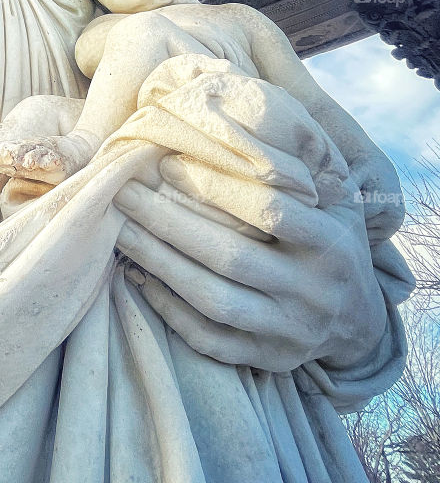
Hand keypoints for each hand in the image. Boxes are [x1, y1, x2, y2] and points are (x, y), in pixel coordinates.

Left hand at [113, 158, 385, 373]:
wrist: (361, 325)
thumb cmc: (333, 243)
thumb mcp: (337, 204)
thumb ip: (303, 170)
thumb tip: (248, 123)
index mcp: (331, 244)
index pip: (269, 211)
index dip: (217, 186)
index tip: (168, 164)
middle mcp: (312, 291)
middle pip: (230, 257)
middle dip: (169, 223)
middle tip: (125, 193)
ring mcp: (289, 330)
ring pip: (213, 300)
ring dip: (160, 265)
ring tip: (122, 231)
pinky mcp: (268, 359)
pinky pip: (209, 339)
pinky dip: (169, 311)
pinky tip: (138, 279)